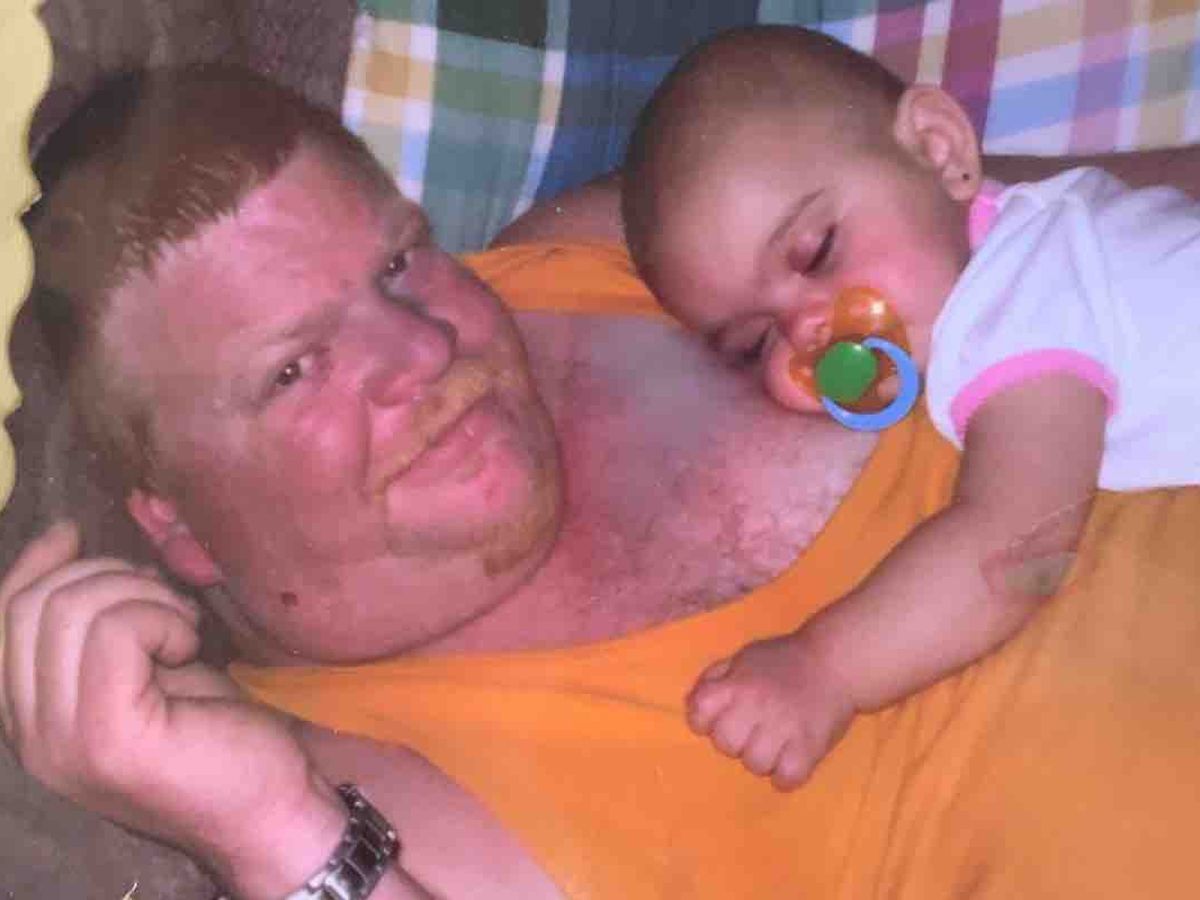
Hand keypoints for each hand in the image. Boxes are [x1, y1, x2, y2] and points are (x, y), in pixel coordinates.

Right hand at [0, 522, 345, 895]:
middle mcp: (30, 738)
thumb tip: (61, 538)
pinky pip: (114, 632)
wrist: (269, 804)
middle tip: (168, 602)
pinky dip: (163, 620)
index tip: (74, 531)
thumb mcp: (143, 663)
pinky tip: (191, 649)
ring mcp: (61, 743)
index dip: (33, 564)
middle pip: (31, 605)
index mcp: (30, 719)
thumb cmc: (215, 730)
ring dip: (144, 597)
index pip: (1, 620)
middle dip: (107, 576)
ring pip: (71, 610)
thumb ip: (94, 622)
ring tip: (183, 630)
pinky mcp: (106, 737)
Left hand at [686, 627, 856, 789]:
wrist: (836, 661)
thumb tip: (693, 705)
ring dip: (763, 758)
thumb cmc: (785, 660)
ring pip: (755, 765)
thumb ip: (715, 678)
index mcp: (737, 684)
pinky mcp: (809, 748)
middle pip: (726, 744)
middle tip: (753, 730)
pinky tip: (792, 760)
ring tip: (776, 743)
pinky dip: (786, 775)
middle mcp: (755, 706)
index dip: (705, 720)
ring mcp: (783, 728)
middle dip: (735, 740)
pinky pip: (786, 778)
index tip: (721, 718)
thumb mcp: (744, 657)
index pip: (699, 714)